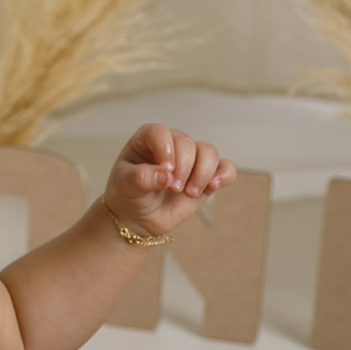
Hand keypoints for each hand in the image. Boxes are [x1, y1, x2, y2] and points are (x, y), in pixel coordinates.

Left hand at [104, 123, 236, 236]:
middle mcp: (171, 145)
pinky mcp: (206, 175)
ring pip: (209, 152)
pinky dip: (224, 175)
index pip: (159, 132)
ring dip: (202, 173)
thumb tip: (164, 175)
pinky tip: (213, 186)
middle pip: (187, 143)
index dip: (165, 149)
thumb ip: (140, 178)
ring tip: (189, 193)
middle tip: (173, 188)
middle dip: (183, 168)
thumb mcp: (124, 187)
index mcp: (146, 140)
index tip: (165, 171)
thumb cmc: (128, 195)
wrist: (138, 217)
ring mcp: (190, 159)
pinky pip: (225, 167)